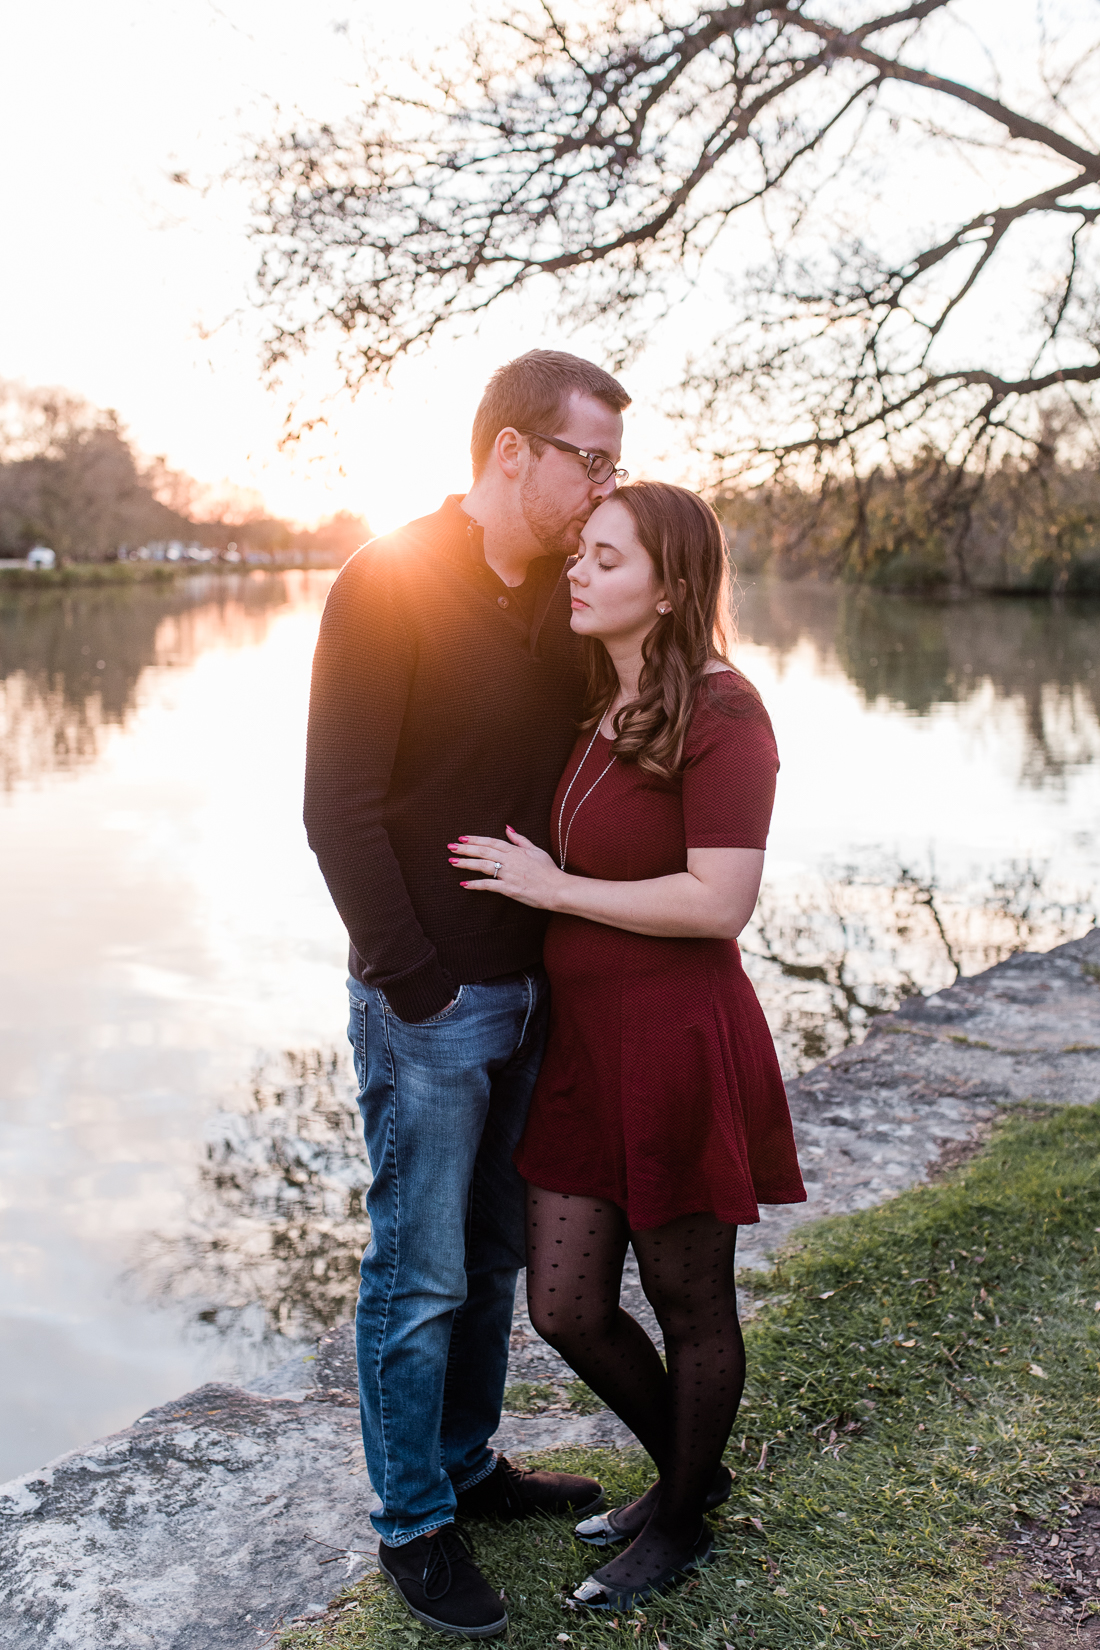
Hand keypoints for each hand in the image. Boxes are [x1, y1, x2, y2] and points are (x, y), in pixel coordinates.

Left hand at [448, 826, 564, 910]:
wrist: (557, 889)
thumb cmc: (548, 870)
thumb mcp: (536, 850)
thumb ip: (520, 839)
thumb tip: (508, 828)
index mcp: (515, 851)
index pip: (491, 842)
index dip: (476, 840)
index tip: (463, 838)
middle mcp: (510, 861)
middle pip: (483, 852)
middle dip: (465, 849)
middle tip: (451, 847)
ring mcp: (509, 874)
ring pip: (483, 866)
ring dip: (466, 863)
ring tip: (453, 862)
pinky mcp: (509, 889)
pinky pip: (489, 886)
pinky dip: (475, 885)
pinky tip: (464, 884)